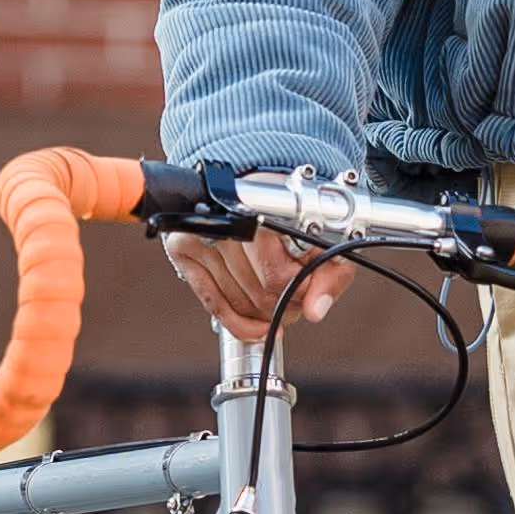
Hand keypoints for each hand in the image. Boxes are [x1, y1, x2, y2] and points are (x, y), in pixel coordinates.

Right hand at [169, 228, 349, 340]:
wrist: (258, 186)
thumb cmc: (291, 211)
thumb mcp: (326, 236)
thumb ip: (330, 272)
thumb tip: (316, 310)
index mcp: (258, 210)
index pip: (276, 275)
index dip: (298, 289)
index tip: (309, 286)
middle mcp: (222, 220)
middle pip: (257, 292)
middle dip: (284, 304)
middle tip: (297, 297)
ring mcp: (199, 235)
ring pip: (237, 302)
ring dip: (264, 314)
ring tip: (280, 301)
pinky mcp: (183, 250)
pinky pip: (212, 302)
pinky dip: (237, 323)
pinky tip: (257, 327)